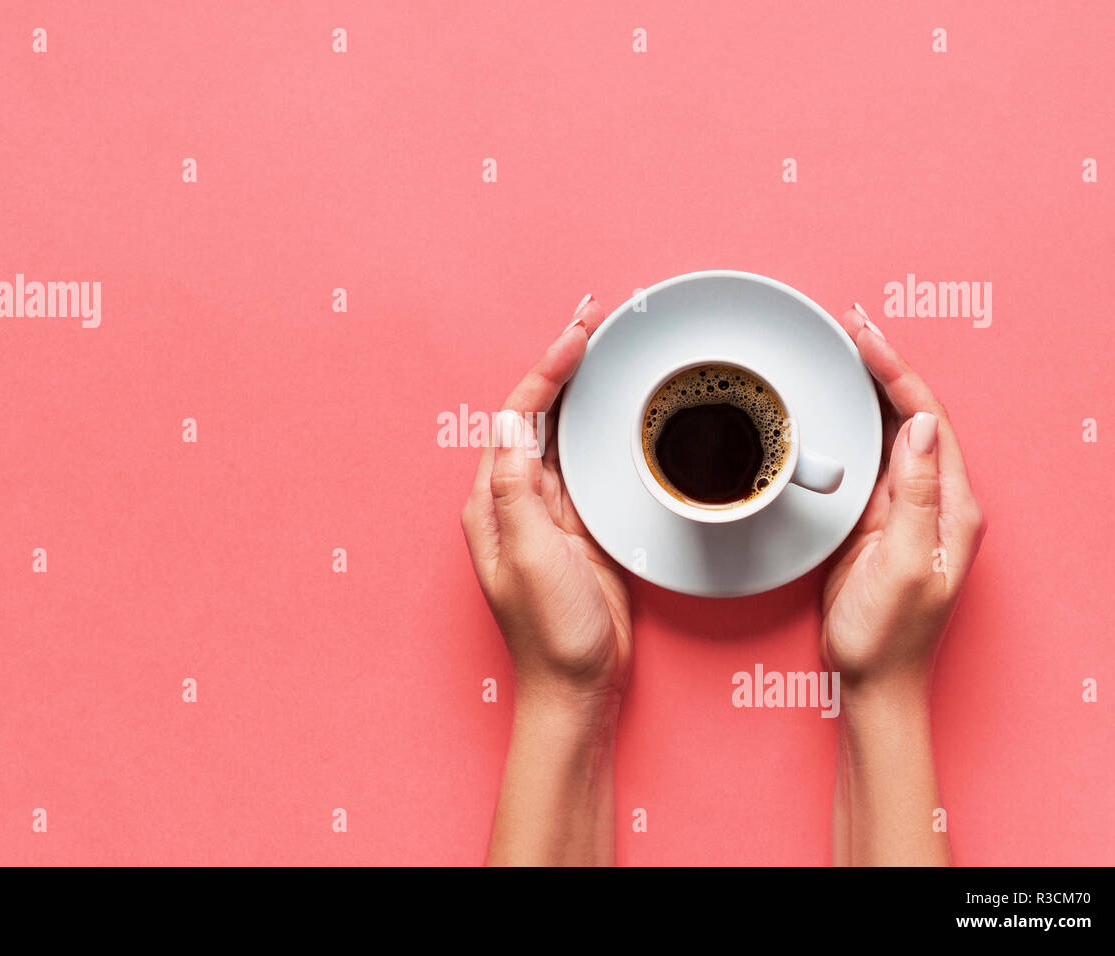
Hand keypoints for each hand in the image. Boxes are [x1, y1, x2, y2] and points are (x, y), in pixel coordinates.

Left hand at [461, 296, 632, 721]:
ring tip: (605, 344)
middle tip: (594, 317)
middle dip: (564, 363)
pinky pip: (590, 463)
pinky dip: (604, 427)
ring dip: (584, 388)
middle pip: (539, 414)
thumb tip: (509, 419)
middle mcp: (518, 498)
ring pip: (566, 432)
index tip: (578, 335)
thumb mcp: (532, 555)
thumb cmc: (551, 631)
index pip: (517, 416)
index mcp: (495, 500)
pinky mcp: (583, 526)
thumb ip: (519, 488)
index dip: (547, 370)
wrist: (579, 685)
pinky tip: (618, 405)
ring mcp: (552, 511)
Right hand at [821, 307, 986, 694]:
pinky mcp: (873, 521)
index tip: (865, 339)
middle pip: (910, 414)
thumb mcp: (906, 562)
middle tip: (849, 325)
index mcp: (951, 505)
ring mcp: (902, 508)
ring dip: (866, 389)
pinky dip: (848, 425)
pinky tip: (832, 407)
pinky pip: (864, 459)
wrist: (872, 678)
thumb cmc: (890, 633)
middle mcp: (932, 499)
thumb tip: (916, 426)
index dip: (897, 373)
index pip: (927, 419)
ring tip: (841, 350)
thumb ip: (914, 494)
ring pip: (887, 432)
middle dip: (882, 365)